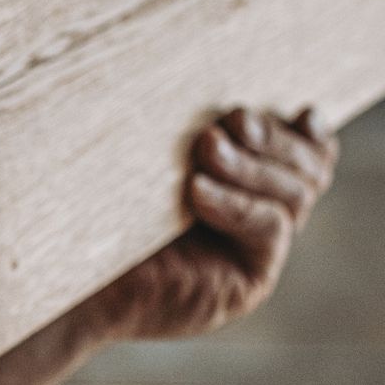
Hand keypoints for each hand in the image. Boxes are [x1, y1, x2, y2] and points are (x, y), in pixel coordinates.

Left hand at [88, 107, 337, 341]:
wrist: (73, 273)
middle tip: (232, 121)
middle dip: (274, 140)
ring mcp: (258, 253)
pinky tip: (197, 190)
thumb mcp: (156, 153)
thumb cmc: (102, 202)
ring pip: (294, 196)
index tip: (300, 110)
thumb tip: (237, 102)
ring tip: (207, 146)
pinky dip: (235, 203)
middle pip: (308, 171)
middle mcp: (261, 217)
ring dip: (251, 166)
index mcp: (249, 182)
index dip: (311, 133)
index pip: (311, 155)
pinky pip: (267, 230)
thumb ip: (204, 129)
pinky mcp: (249, 282)